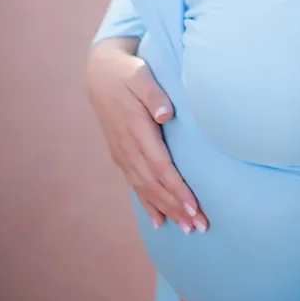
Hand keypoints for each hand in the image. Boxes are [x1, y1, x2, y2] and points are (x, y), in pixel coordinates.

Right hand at [85, 40, 207, 233]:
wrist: (100, 72)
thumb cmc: (127, 71)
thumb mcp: (140, 75)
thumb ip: (154, 94)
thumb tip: (165, 114)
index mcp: (136, 129)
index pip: (161, 166)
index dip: (178, 189)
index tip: (195, 207)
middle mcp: (128, 147)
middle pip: (156, 184)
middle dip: (178, 208)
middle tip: (200, 227)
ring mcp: (123, 153)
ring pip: (146, 189)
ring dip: (167, 210)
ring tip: (187, 229)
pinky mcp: (121, 155)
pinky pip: (135, 184)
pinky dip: (148, 204)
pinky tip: (159, 222)